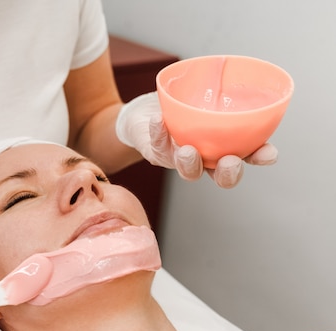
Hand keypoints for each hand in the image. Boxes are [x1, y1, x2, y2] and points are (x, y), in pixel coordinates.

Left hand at [116, 92, 277, 187]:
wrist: (143, 115)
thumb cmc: (181, 107)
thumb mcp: (207, 98)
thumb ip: (225, 91)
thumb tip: (248, 72)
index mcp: (224, 146)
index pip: (248, 156)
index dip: (260, 157)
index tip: (269, 153)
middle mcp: (205, 158)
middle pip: (220, 175)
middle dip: (227, 173)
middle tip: (229, 161)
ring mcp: (180, 159)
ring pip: (189, 170)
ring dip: (190, 163)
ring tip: (188, 150)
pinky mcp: (156, 152)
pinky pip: (158, 145)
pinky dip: (158, 133)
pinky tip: (159, 121)